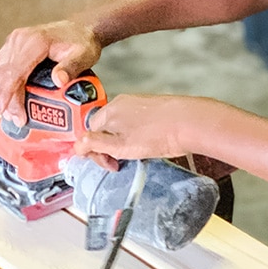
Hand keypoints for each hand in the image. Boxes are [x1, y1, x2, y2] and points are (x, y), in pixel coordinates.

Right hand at [0, 21, 102, 124]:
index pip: (15, 72)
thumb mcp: (84, 55)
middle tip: (13, 118)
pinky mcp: (12, 46)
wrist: (80, 28)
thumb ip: (71, 67)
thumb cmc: (82, 42)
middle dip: (5, 99)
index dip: (11, 95)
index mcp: (35, 41)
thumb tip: (59, 80)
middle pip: (4, 74)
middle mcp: (20, 39)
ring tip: (6, 113)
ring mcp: (14, 41)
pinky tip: (1, 97)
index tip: (13, 114)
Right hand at [73, 93, 190, 168]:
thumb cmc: (157, 134)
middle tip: (121, 163)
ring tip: (136, 155)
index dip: (95, 153)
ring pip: (121, 128)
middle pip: (104, 129)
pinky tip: (148, 145)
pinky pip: (136, 124)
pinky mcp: (153, 108)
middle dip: (108, 148)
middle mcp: (122, 103)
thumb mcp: (120, 145)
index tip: (110, 165)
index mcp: (110, 110)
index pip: (89, 133)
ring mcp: (138, 104)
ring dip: (123, 144)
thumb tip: (77, 146)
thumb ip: (95, 144)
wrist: (190, 122)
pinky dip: (137, 137)